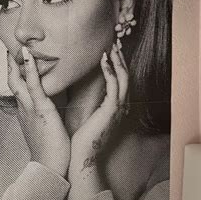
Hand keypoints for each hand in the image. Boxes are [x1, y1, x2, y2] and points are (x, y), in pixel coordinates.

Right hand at [7, 48, 69, 176]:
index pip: (19, 87)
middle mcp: (24, 108)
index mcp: (26, 112)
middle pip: (13, 81)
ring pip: (18, 80)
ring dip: (16, 62)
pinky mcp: (40, 109)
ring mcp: (30, 108)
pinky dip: (30, 69)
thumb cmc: (52, 150)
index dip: (16, 73)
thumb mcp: (45, 128)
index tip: (15, 59)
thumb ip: (45, 115)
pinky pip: (33, 85)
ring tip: (17, 45)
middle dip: (10, 64)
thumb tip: (51, 106)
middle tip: (10, 48)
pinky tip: (28, 56)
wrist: (49, 168)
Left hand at [65, 45, 127, 199]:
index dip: (116, 64)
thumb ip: (85, 102)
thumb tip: (75, 89)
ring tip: (112, 45)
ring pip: (124, 77)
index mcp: (112, 107)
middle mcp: (119, 106)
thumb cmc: (77, 139)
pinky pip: (115, 85)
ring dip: (118, 60)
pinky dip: (111, 70)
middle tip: (116, 41)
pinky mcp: (112, 110)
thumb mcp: (83, 115)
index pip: (118, 80)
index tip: (110, 49)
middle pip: (125, 75)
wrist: (78, 158)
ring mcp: (117, 108)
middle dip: (121, 58)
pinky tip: (104, 59)